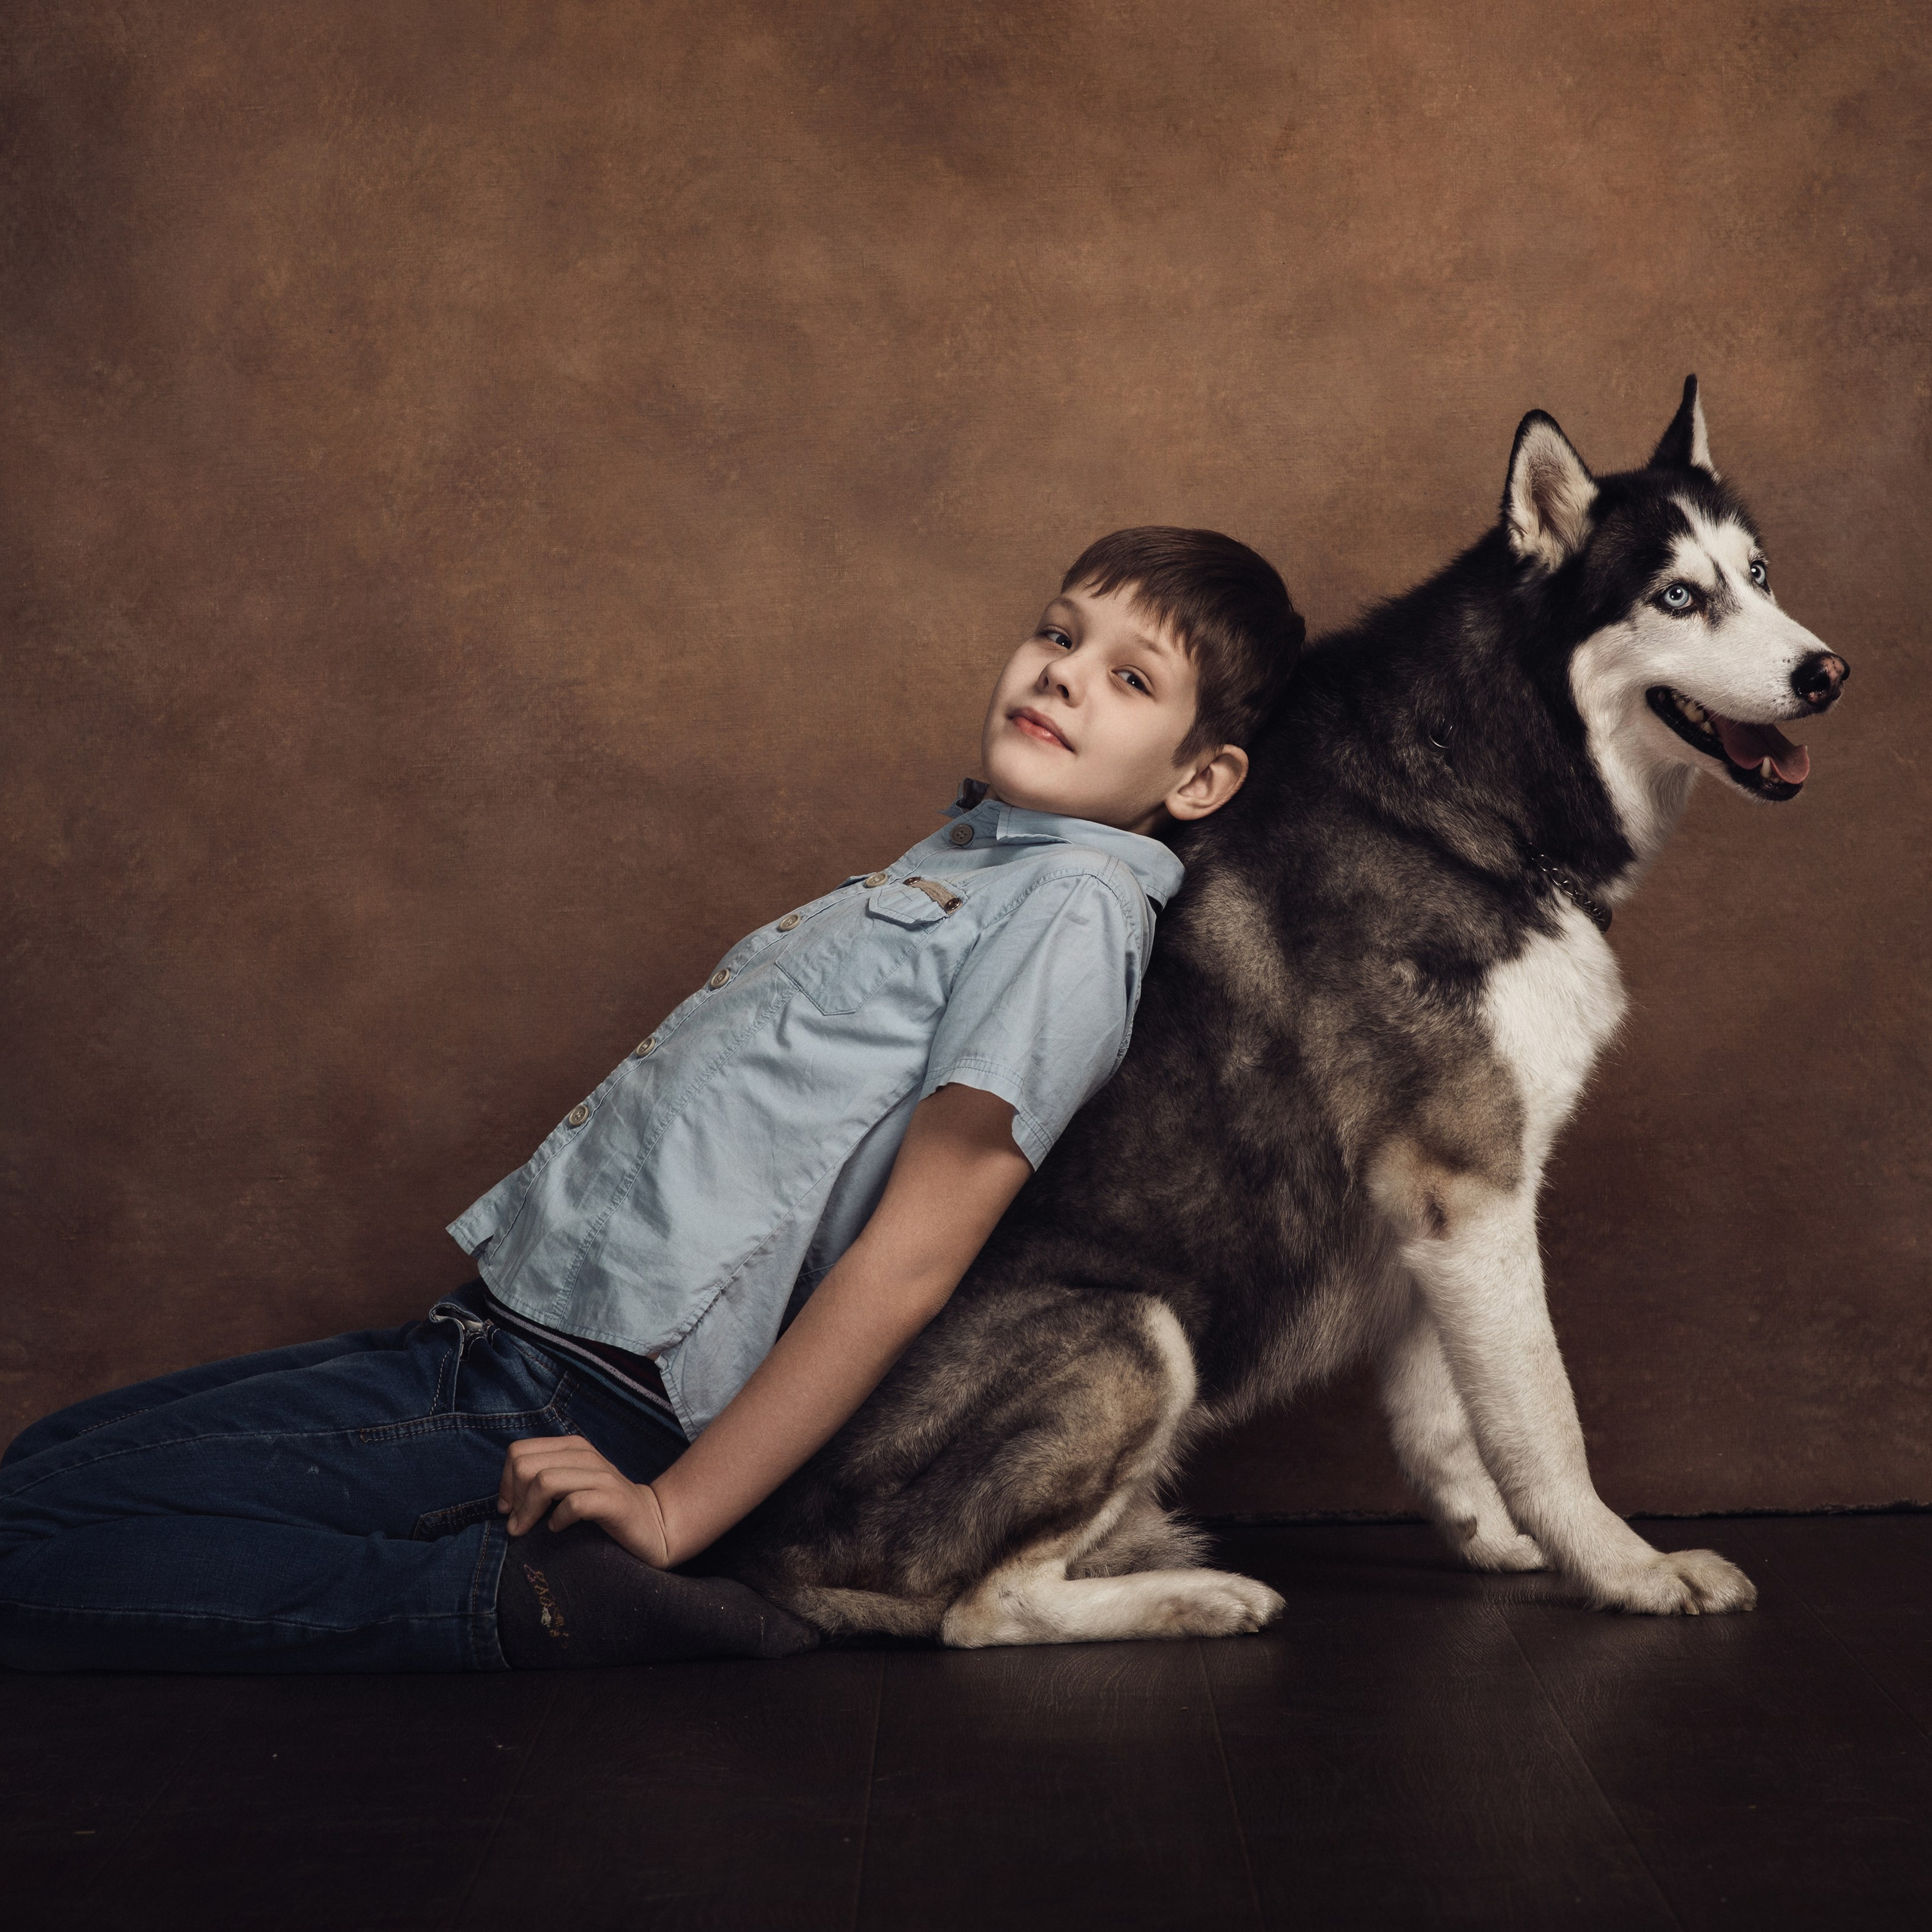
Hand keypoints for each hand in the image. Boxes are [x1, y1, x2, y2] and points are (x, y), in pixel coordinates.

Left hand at [496, 1435, 672, 1566]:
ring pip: (545, 1482)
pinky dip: (558, 1520)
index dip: (505, 1482)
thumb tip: (504, 1503)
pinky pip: (573, 1504)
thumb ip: (541, 1482)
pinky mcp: (612, 1500)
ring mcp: (601, 1476)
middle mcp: (585, 1455)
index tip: (509, 1509)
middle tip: (517, 1524)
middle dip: (514, 1498)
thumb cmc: (602, 1509)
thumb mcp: (571, 1486)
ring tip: (528, 1531)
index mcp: (571, 1447)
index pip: (518, 1451)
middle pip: (526, 1465)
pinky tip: (558, 1529)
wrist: (652, 1524)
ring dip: (529, 1512)